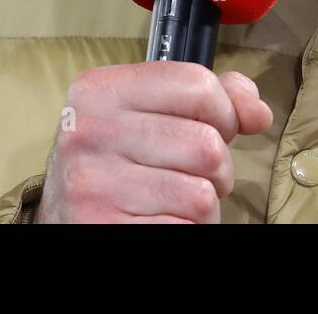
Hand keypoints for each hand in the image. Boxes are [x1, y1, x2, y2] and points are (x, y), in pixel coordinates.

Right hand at [33, 61, 272, 222]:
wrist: (60, 214)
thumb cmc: (116, 158)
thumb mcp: (148, 110)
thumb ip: (207, 96)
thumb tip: (256, 110)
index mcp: (100, 89)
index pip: (197, 85)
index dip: (224, 111)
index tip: (214, 127)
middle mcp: (90, 132)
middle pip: (206, 144)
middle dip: (217, 167)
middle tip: (190, 174)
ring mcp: (93, 186)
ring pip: (202, 196)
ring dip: (203, 206)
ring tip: (174, 201)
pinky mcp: (103, 227)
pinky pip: (185, 231)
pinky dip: (187, 231)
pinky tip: (160, 221)